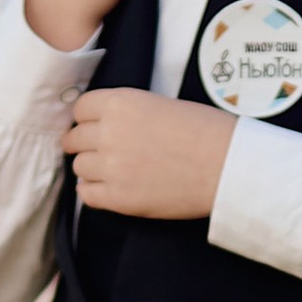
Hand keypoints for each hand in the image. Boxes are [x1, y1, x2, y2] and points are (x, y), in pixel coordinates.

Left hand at [63, 88, 236, 217]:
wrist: (227, 166)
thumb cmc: (206, 131)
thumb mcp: (161, 104)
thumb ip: (127, 113)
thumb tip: (106, 125)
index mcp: (120, 103)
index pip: (80, 108)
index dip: (88, 118)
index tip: (95, 126)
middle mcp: (109, 133)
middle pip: (74, 139)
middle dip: (85, 144)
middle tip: (103, 150)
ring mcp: (111, 167)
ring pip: (79, 167)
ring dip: (92, 169)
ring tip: (113, 171)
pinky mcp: (118, 198)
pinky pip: (86, 195)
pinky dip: (93, 192)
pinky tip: (109, 188)